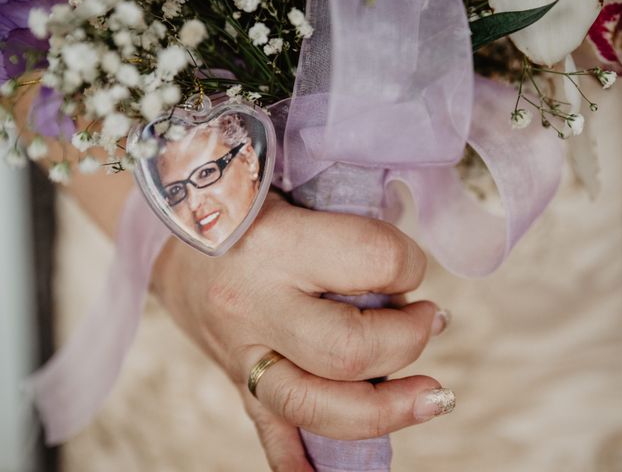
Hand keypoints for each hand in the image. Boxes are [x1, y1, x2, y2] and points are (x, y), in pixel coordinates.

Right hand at [152, 191, 451, 470]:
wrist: (170, 235)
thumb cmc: (243, 205)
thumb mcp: (297, 197)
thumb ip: (351, 233)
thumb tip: (407, 283)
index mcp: (274, 242)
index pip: (375, 260)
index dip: (411, 263)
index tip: (409, 264)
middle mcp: (254, 304)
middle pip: (351, 350)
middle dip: (409, 339)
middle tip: (430, 318)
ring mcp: (242, 353)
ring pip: (318, 406)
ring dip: (388, 409)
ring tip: (431, 396)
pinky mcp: (237, 382)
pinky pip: (271, 434)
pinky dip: (304, 462)